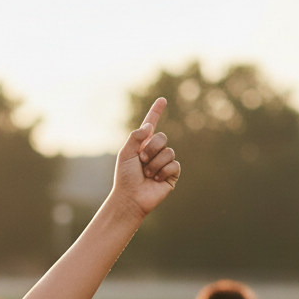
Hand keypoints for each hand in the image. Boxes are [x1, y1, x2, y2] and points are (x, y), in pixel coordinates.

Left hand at [112, 98, 179, 218]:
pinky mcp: (172, 173)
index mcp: (142, 145)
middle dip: (151, 149)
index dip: (156, 112)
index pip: (151, 125)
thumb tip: (149, 127)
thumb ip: (135, 137)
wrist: (130, 198)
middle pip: (162, 138)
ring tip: (146, 175)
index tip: (162, 100)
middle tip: (141, 162)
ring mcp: (164, 162)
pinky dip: (162, 172)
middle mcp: (154, 151)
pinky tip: (155, 180)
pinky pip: (174, 164)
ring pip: (168, 152)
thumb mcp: (126, 154)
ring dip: (155, 164)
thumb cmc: (125, 177)